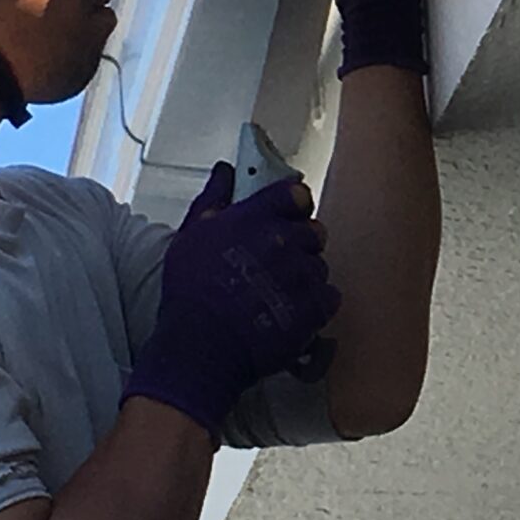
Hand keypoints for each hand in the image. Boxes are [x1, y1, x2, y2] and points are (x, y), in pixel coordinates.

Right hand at [122, 161, 341, 436]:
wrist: (200, 347)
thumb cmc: (190, 292)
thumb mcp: (192, 235)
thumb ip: (214, 199)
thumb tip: (225, 172)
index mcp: (255, 218)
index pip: (296, 195)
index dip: (294, 205)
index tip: (287, 216)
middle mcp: (283, 241)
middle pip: (314, 231)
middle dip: (300, 244)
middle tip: (278, 263)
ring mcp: (301, 275)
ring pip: (319, 266)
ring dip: (305, 277)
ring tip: (278, 294)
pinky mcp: (314, 308)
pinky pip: (329, 296)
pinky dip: (316, 304)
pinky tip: (292, 312)